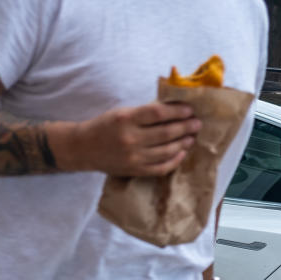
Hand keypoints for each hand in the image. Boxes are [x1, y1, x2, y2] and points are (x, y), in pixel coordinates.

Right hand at [48, 102, 201, 175]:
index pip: (158, 113)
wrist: (83, 148)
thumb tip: (174, 109)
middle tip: (197, 124)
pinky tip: (182, 153)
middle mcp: (130, 138)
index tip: (189, 110)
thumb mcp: (122, 113)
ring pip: (167, 151)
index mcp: (126, 119)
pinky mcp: (135, 170)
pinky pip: (161, 167)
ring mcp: (134, 157)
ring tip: (191, 137)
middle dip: (186, 127)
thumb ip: (145, 113)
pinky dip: (175, 160)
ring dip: (183, 143)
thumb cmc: (105, 126)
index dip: (177, 111)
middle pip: (167, 133)